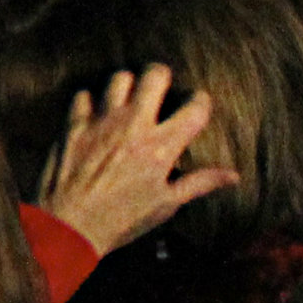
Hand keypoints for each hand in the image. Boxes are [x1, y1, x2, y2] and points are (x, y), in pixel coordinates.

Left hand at [37, 65, 239, 256]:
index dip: (201, 100)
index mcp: (162, 147)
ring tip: (128, 96)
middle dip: (161, 75)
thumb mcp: (165, 204)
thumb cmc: (121, 219)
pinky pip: (83, 95)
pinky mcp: (74, 125)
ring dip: (126, 84)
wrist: (69, 227)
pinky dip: (91, 100)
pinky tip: (95, 112)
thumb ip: (199, 183)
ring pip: (119, 78)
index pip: (195, 108)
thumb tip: (233, 176)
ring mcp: (102, 122)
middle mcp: (134, 126)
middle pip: (155, 76)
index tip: (198, 102)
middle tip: (161, 85)